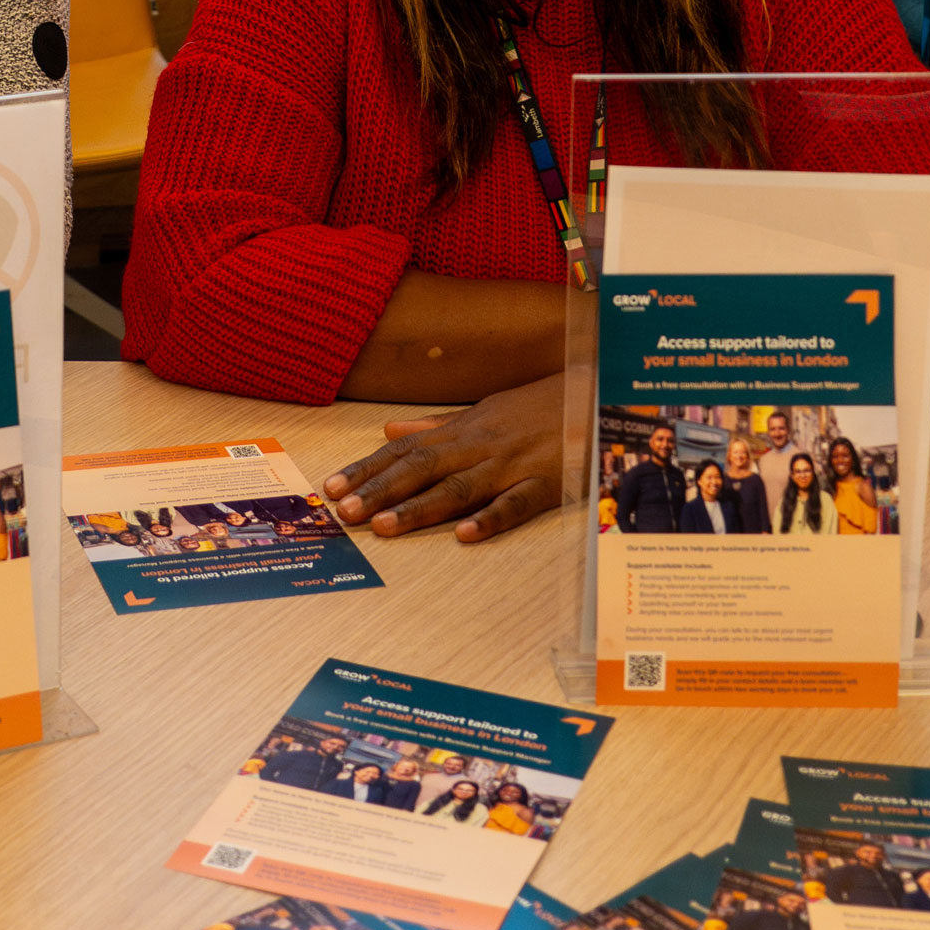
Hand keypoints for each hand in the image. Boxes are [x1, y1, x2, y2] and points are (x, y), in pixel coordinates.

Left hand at [322, 374, 563, 542]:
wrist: (597, 394)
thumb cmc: (538, 406)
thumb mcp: (483, 411)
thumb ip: (436, 426)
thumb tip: (390, 429)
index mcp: (463, 429)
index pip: (404, 450)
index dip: (367, 469)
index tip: (332, 488)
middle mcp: (479, 445)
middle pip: (422, 468)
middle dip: (380, 491)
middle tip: (344, 512)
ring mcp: (511, 465)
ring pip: (459, 488)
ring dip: (420, 508)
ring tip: (384, 527)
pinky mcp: (545, 485)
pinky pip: (515, 504)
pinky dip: (491, 519)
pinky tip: (465, 536)